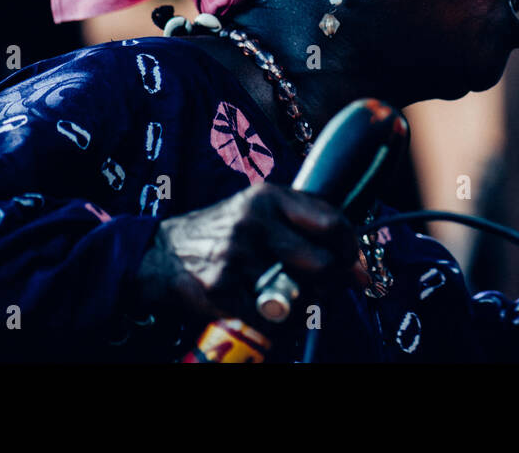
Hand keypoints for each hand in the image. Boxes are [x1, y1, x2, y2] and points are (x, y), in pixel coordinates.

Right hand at [137, 183, 365, 322]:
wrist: (159, 254)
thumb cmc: (221, 233)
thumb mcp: (259, 210)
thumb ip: (306, 225)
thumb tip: (359, 267)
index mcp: (270, 197)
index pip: (334, 222)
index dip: (351, 248)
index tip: (352, 262)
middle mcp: (255, 222)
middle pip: (324, 262)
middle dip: (331, 282)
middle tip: (324, 288)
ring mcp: (237, 256)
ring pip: (300, 296)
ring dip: (302, 305)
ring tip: (286, 296)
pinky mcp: (221, 289)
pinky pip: (270, 319)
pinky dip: (275, 322)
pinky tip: (263, 310)